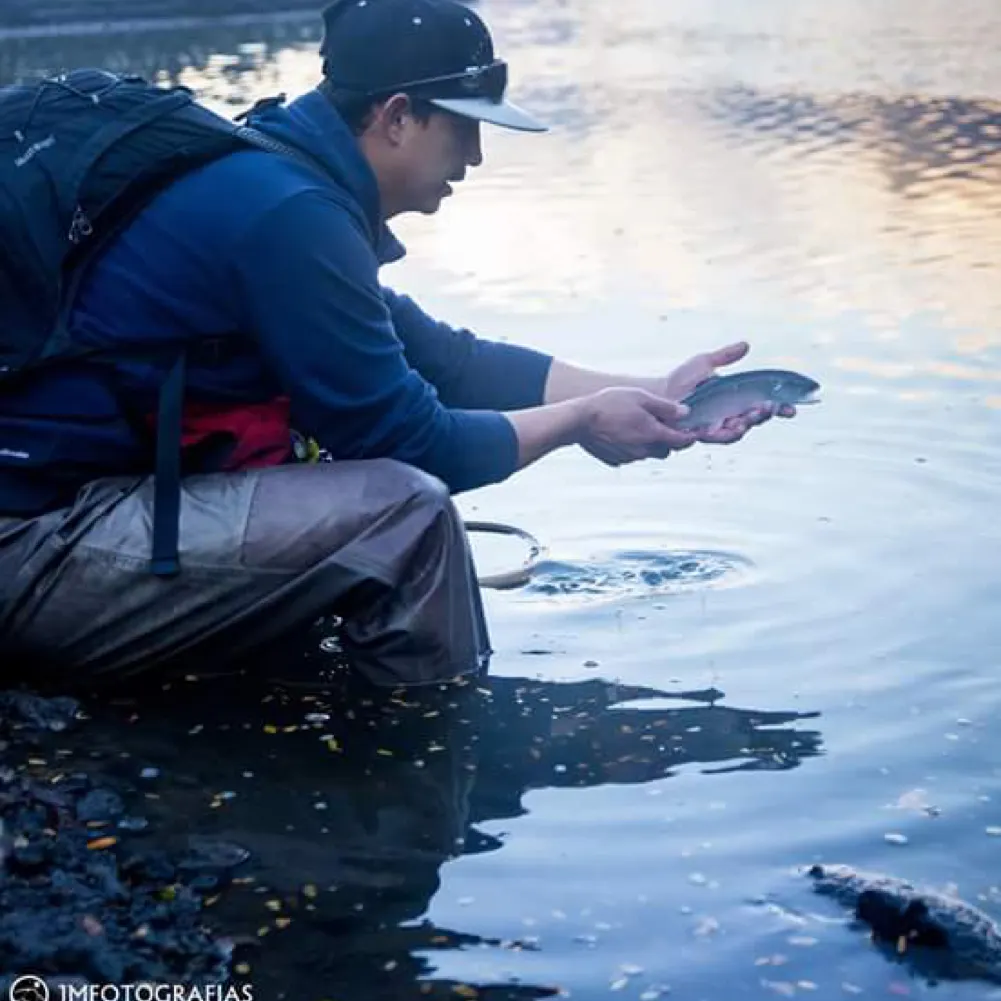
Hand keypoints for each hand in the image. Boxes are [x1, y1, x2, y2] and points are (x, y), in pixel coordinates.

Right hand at [577, 387, 696, 467]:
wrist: (579, 420)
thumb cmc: (610, 404)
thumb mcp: (641, 397)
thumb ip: (665, 407)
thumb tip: (685, 412)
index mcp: (653, 434)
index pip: (681, 441)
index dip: (690, 437)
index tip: (694, 433)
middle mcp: (643, 450)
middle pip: (666, 450)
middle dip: (668, 441)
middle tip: (662, 426)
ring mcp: (629, 457)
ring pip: (647, 453)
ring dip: (648, 444)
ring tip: (637, 427)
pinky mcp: (615, 460)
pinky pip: (629, 456)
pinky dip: (630, 447)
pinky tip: (620, 434)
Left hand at [655, 340, 794, 444]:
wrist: (658, 394)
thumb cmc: (680, 381)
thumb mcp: (704, 363)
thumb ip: (725, 356)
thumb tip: (746, 344)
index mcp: (735, 399)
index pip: (763, 404)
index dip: (780, 407)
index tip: (793, 408)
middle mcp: (729, 415)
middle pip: (755, 419)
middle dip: (765, 414)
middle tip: (770, 407)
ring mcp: (716, 426)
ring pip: (739, 430)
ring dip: (748, 424)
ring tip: (751, 415)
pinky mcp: (702, 434)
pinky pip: (718, 437)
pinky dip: (726, 432)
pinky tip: (732, 425)